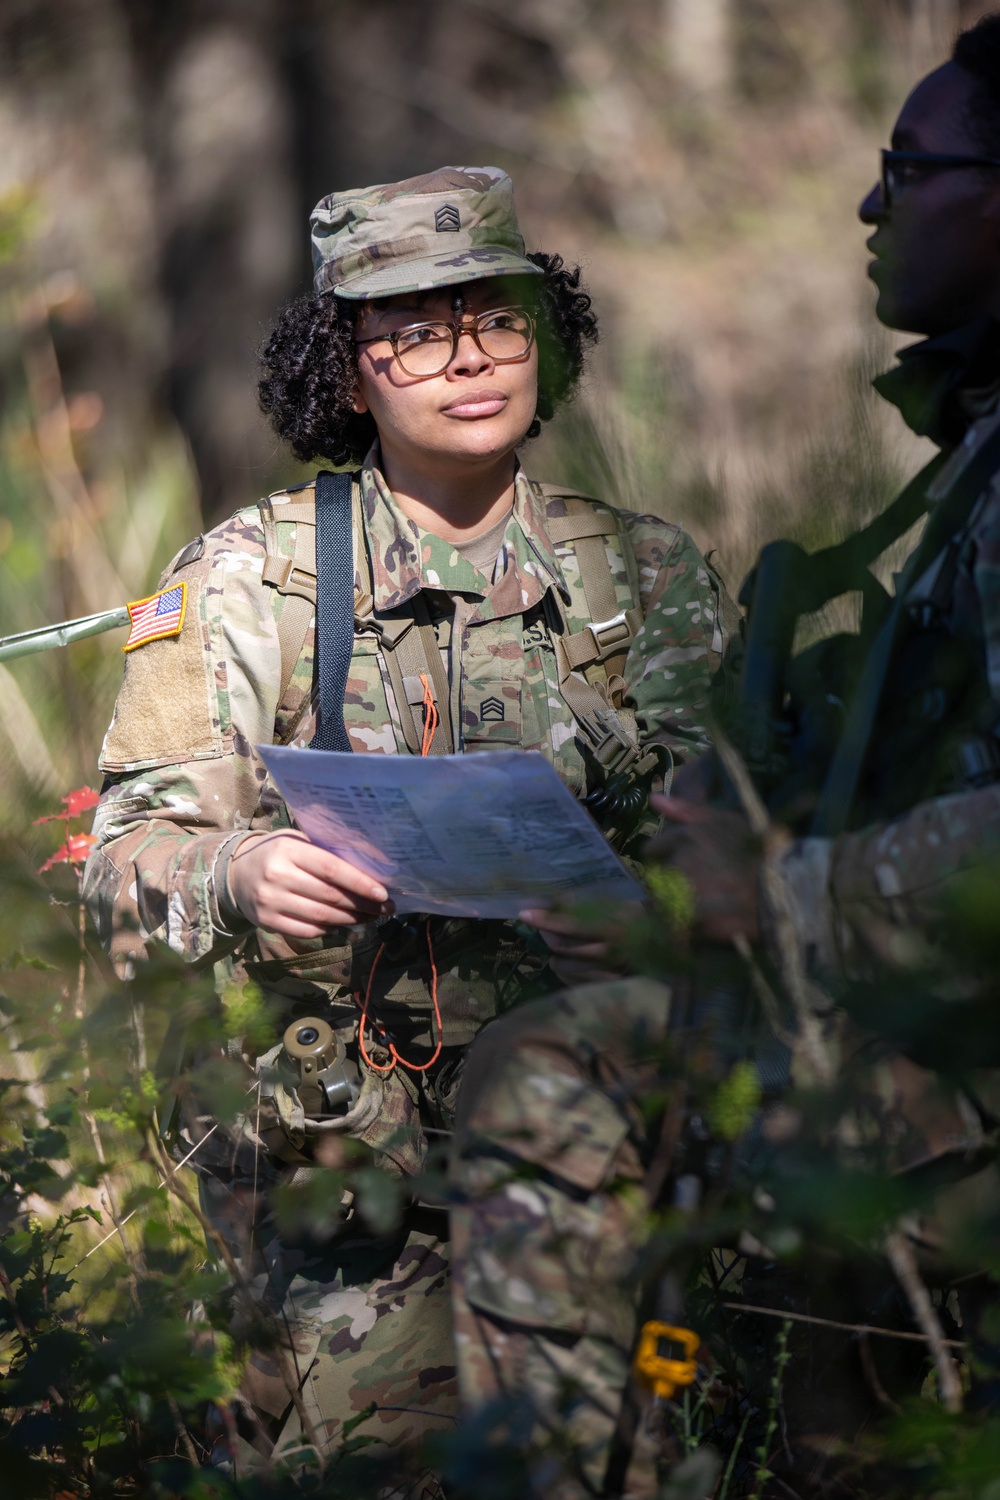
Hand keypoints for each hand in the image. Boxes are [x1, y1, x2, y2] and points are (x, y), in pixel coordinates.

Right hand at [228, 830, 392, 937]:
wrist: (237, 874)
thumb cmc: (278, 854)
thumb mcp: (297, 842)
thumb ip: (326, 852)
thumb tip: (370, 869)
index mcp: (288, 850)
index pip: (331, 868)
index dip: (360, 883)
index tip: (383, 893)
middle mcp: (277, 876)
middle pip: (330, 896)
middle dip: (363, 904)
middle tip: (385, 908)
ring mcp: (271, 901)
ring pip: (322, 916)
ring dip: (351, 919)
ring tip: (370, 917)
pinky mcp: (267, 922)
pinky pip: (307, 931)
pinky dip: (330, 928)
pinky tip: (343, 924)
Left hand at [519, 905, 639, 985]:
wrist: (667, 946)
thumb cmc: (637, 918)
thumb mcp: (617, 903)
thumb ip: (588, 902)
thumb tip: (552, 898)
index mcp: (615, 928)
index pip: (572, 924)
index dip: (546, 919)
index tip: (524, 913)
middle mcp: (612, 954)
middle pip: (562, 946)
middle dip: (546, 934)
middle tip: (540, 925)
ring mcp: (609, 975)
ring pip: (563, 965)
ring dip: (554, 954)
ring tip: (560, 944)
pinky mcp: (606, 990)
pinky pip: (571, 981)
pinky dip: (565, 970)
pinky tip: (572, 960)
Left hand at [646, 796, 760, 943]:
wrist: (790, 890)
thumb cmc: (759, 851)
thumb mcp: (726, 821)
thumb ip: (687, 809)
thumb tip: (653, 798)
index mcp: (688, 836)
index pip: (651, 851)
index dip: (666, 857)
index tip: (687, 863)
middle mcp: (684, 863)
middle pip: (656, 880)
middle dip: (670, 883)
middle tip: (703, 885)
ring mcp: (691, 895)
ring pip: (664, 904)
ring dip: (677, 906)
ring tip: (708, 904)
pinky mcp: (700, 923)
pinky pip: (680, 927)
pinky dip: (690, 928)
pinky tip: (711, 920)